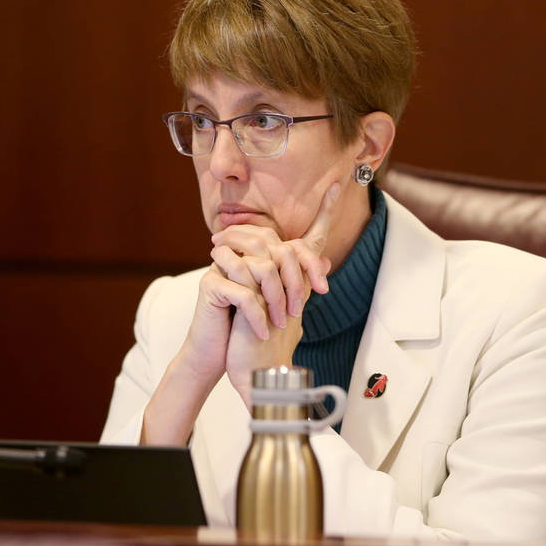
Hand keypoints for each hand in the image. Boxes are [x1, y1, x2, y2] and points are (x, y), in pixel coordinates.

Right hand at [142, 182, 340, 443]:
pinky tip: (262, 331)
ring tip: (278, 324)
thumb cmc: (253, 331)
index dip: (317, 214)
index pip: (289, 235)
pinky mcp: (209, 285)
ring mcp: (223, 267)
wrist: (223, 358)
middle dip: (297, 282)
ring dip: (275, 300)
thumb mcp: (283, 306)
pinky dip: (255, 314)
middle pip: (279, 250)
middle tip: (299, 311)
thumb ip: (300, 282)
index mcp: (259, 256)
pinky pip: (241, 291)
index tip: (335, 188)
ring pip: (261, 268)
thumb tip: (326, 259)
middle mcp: (242, 254)